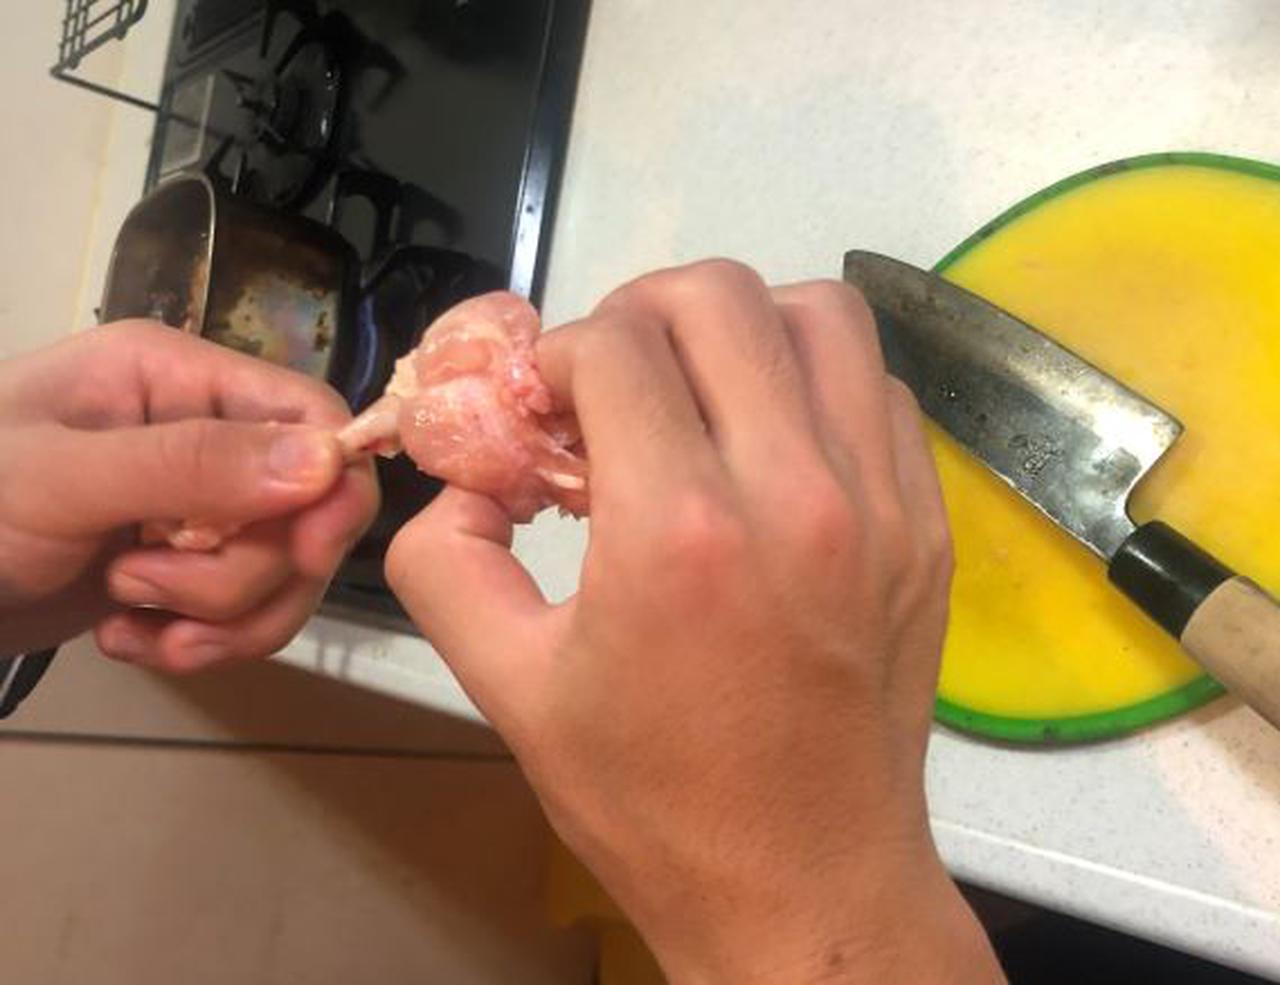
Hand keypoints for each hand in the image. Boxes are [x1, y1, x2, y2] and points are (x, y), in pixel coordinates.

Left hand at [0, 322, 377, 669]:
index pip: (314, 416)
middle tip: (149, 587)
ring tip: (133, 622)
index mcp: (180, 378)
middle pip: (308, 510)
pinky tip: (128, 641)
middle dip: (245, 574)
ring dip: (222, 619)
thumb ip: (189, 465)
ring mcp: (199, 507)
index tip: (302, 553)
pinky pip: (245, 615)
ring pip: (285, 573)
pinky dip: (199, 642)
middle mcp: (205, 434)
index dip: (330, 487)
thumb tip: (328, 463)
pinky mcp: (187, 569)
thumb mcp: (61, 478)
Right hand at [387, 261, 1002, 982]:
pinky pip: (878, 390)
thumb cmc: (652, 800)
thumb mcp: (509, 688)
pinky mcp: (926, 525)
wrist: (803, 884)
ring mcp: (880, 502)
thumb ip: (448, 560)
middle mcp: (794, 491)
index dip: (557, 356)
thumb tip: (465, 477)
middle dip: (638, 312)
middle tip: (611, 381)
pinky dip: (817, 382)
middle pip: (718, 296)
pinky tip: (774, 442)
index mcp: (678, 530)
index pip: (613, 346)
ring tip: (699, 389)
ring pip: (822, 314)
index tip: (546, 410)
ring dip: (741, 326)